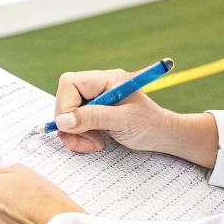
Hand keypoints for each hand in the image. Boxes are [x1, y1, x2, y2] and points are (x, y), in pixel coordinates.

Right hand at [52, 68, 172, 153]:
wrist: (161, 136)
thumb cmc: (148, 124)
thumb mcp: (122, 121)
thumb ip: (93, 118)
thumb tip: (62, 121)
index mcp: (106, 79)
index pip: (70, 83)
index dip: (65, 104)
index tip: (72, 126)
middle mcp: (96, 87)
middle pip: (65, 100)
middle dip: (71, 124)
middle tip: (89, 140)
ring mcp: (92, 101)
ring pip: (66, 116)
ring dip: (75, 134)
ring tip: (96, 144)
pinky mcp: (91, 115)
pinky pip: (72, 125)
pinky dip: (78, 138)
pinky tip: (95, 143)